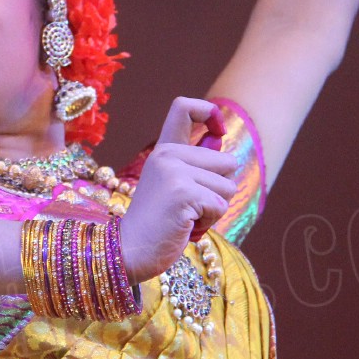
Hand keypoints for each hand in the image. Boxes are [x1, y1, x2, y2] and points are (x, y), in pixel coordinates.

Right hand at [119, 98, 237, 283]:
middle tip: (190, 206)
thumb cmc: (158, 223)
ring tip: (186, 216)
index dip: (210, 113)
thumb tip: (226, 151)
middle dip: (220, 190)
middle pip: (227, 162)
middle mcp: (167, 155)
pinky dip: (209, 222)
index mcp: (164, 150)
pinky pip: (220, 206)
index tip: (218, 131)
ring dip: (214, 209)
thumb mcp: (173, 185)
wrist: (129, 250)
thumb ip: (196, 166)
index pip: (184, 107)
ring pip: (228, 187)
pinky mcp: (183, 193)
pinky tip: (186, 226)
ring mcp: (174, 172)